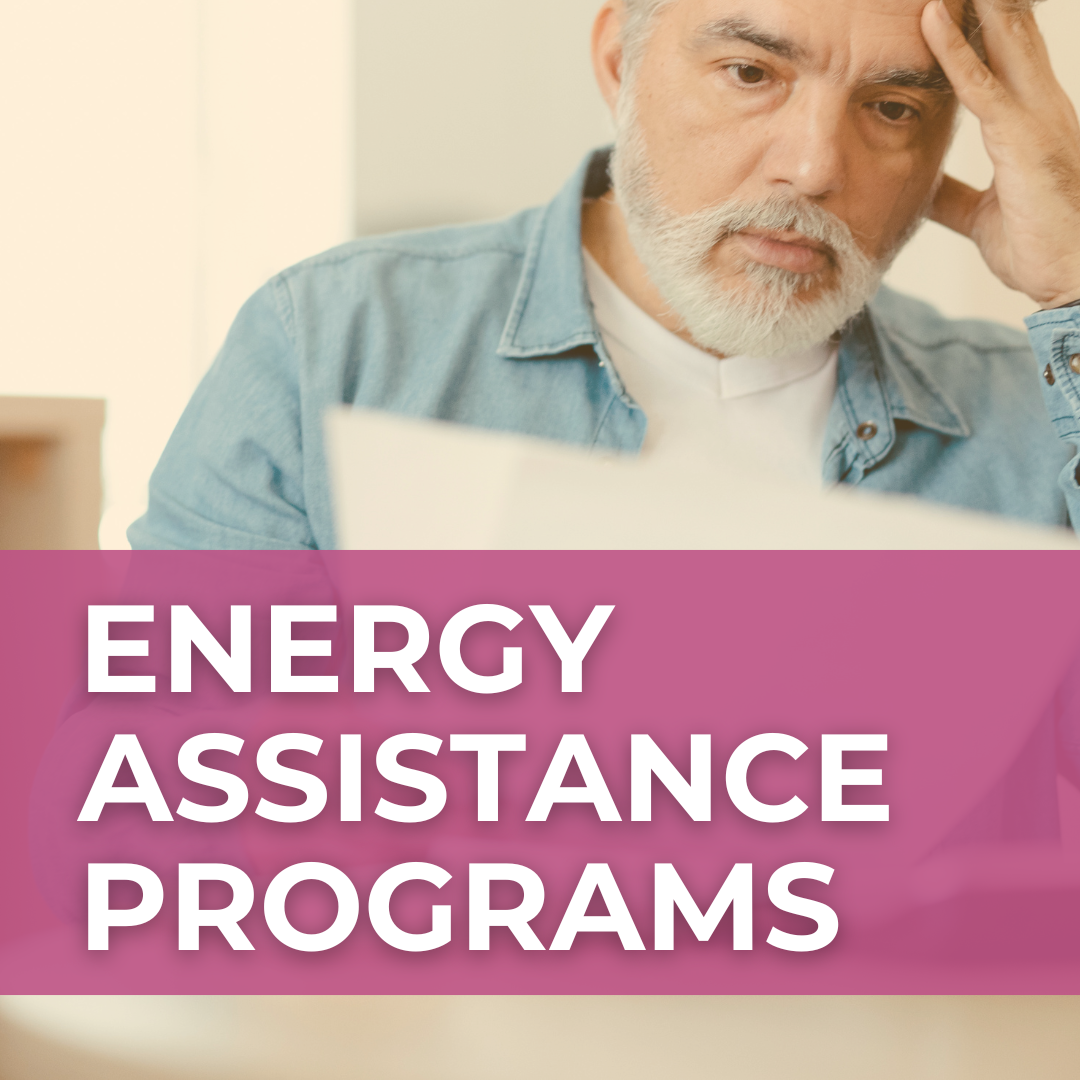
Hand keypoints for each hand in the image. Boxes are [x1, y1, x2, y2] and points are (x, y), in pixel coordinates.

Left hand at [921, 0, 1079, 308]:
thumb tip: (924, 189)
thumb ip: (955, 196)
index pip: (1002, 55)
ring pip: (996, 40)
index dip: (976, 23)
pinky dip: (952, 52)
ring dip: (967, 8)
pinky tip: (929, 21)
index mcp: (1031, 119)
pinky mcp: (1021, 137)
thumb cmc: (1037, 246)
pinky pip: (980, 85)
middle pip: (1007, 32)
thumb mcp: (981, 215)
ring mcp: (1035, 115)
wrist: (1072, 277)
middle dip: (979, 2)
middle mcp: (1040, 104)